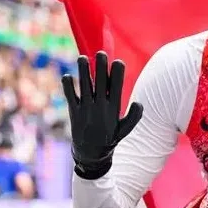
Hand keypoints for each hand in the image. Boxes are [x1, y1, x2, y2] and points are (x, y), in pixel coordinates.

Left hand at [62, 51, 142, 179]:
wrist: (91, 153)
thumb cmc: (110, 138)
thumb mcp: (126, 129)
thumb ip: (134, 116)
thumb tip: (139, 103)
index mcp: (113, 109)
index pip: (116, 87)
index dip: (117, 73)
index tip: (118, 62)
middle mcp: (99, 107)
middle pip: (100, 82)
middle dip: (101, 67)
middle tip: (101, 53)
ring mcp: (86, 108)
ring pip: (84, 85)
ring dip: (83, 70)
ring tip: (82, 58)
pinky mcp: (74, 111)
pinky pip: (70, 95)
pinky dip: (68, 85)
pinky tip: (68, 76)